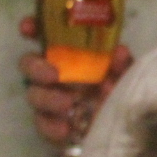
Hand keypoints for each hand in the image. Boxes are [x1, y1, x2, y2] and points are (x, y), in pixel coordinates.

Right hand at [17, 15, 130, 148]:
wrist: (128, 127)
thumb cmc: (121, 90)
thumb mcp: (127, 74)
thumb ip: (122, 63)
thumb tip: (118, 51)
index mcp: (69, 55)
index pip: (44, 36)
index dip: (32, 28)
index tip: (27, 28)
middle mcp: (55, 74)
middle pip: (29, 65)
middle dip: (35, 67)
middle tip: (54, 75)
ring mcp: (51, 99)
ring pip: (34, 95)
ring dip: (47, 98)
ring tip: (68, 104)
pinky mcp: (53, 125)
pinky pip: (42, 125)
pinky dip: (51, 126)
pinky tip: (65, 129)